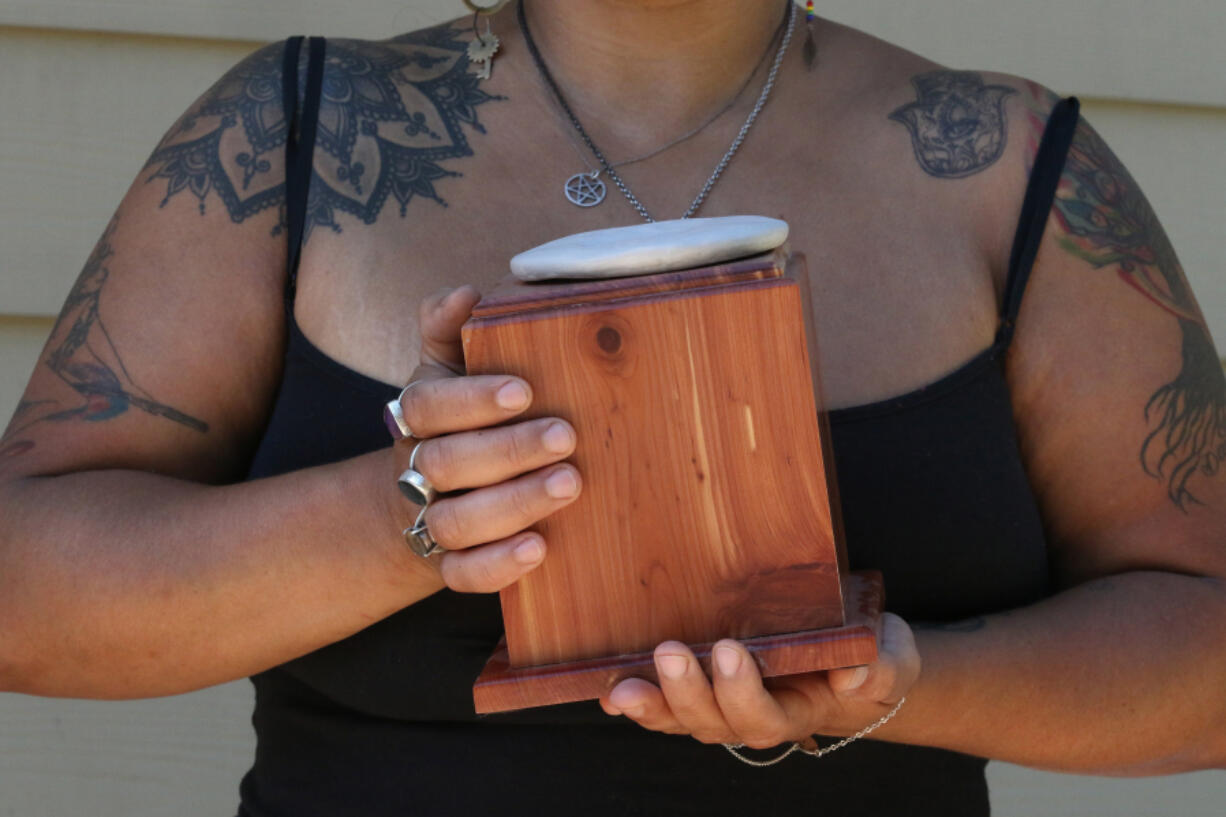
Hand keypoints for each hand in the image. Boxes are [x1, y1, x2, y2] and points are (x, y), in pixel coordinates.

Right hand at [388, 285, 581, 592]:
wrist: (435, 491)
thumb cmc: (465, 415)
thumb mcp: (454, 365)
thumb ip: (452, 329)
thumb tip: (464, 294)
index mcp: (419, 414)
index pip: (428, 404)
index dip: (471, 399)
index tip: (524, 389)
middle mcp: (419, 467)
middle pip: (446, 463)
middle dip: (508, 450)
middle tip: (566, 436)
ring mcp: (432, 519)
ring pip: (455, 521)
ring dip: (512, 504)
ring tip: (568, 484)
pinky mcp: (449, 564)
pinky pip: (461, 576)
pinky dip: (496, 566)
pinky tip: (540, 549)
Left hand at [599, 613, 919, 749]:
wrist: (857, 658)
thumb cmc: (871, 655)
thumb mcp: (891, 656)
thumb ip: (879, 666)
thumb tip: (852, 674)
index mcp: (797, 712)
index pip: (765, 717)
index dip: (743, 692)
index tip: (732, 651)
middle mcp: (754, 716)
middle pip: (713, 722)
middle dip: (688, 693)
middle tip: (671, 652)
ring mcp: (723, 705)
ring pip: (682, 718)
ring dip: (651, 703)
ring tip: (621, 688)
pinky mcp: (703, 687)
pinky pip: (666, 704)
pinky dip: (638, 701)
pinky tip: (609, 691)